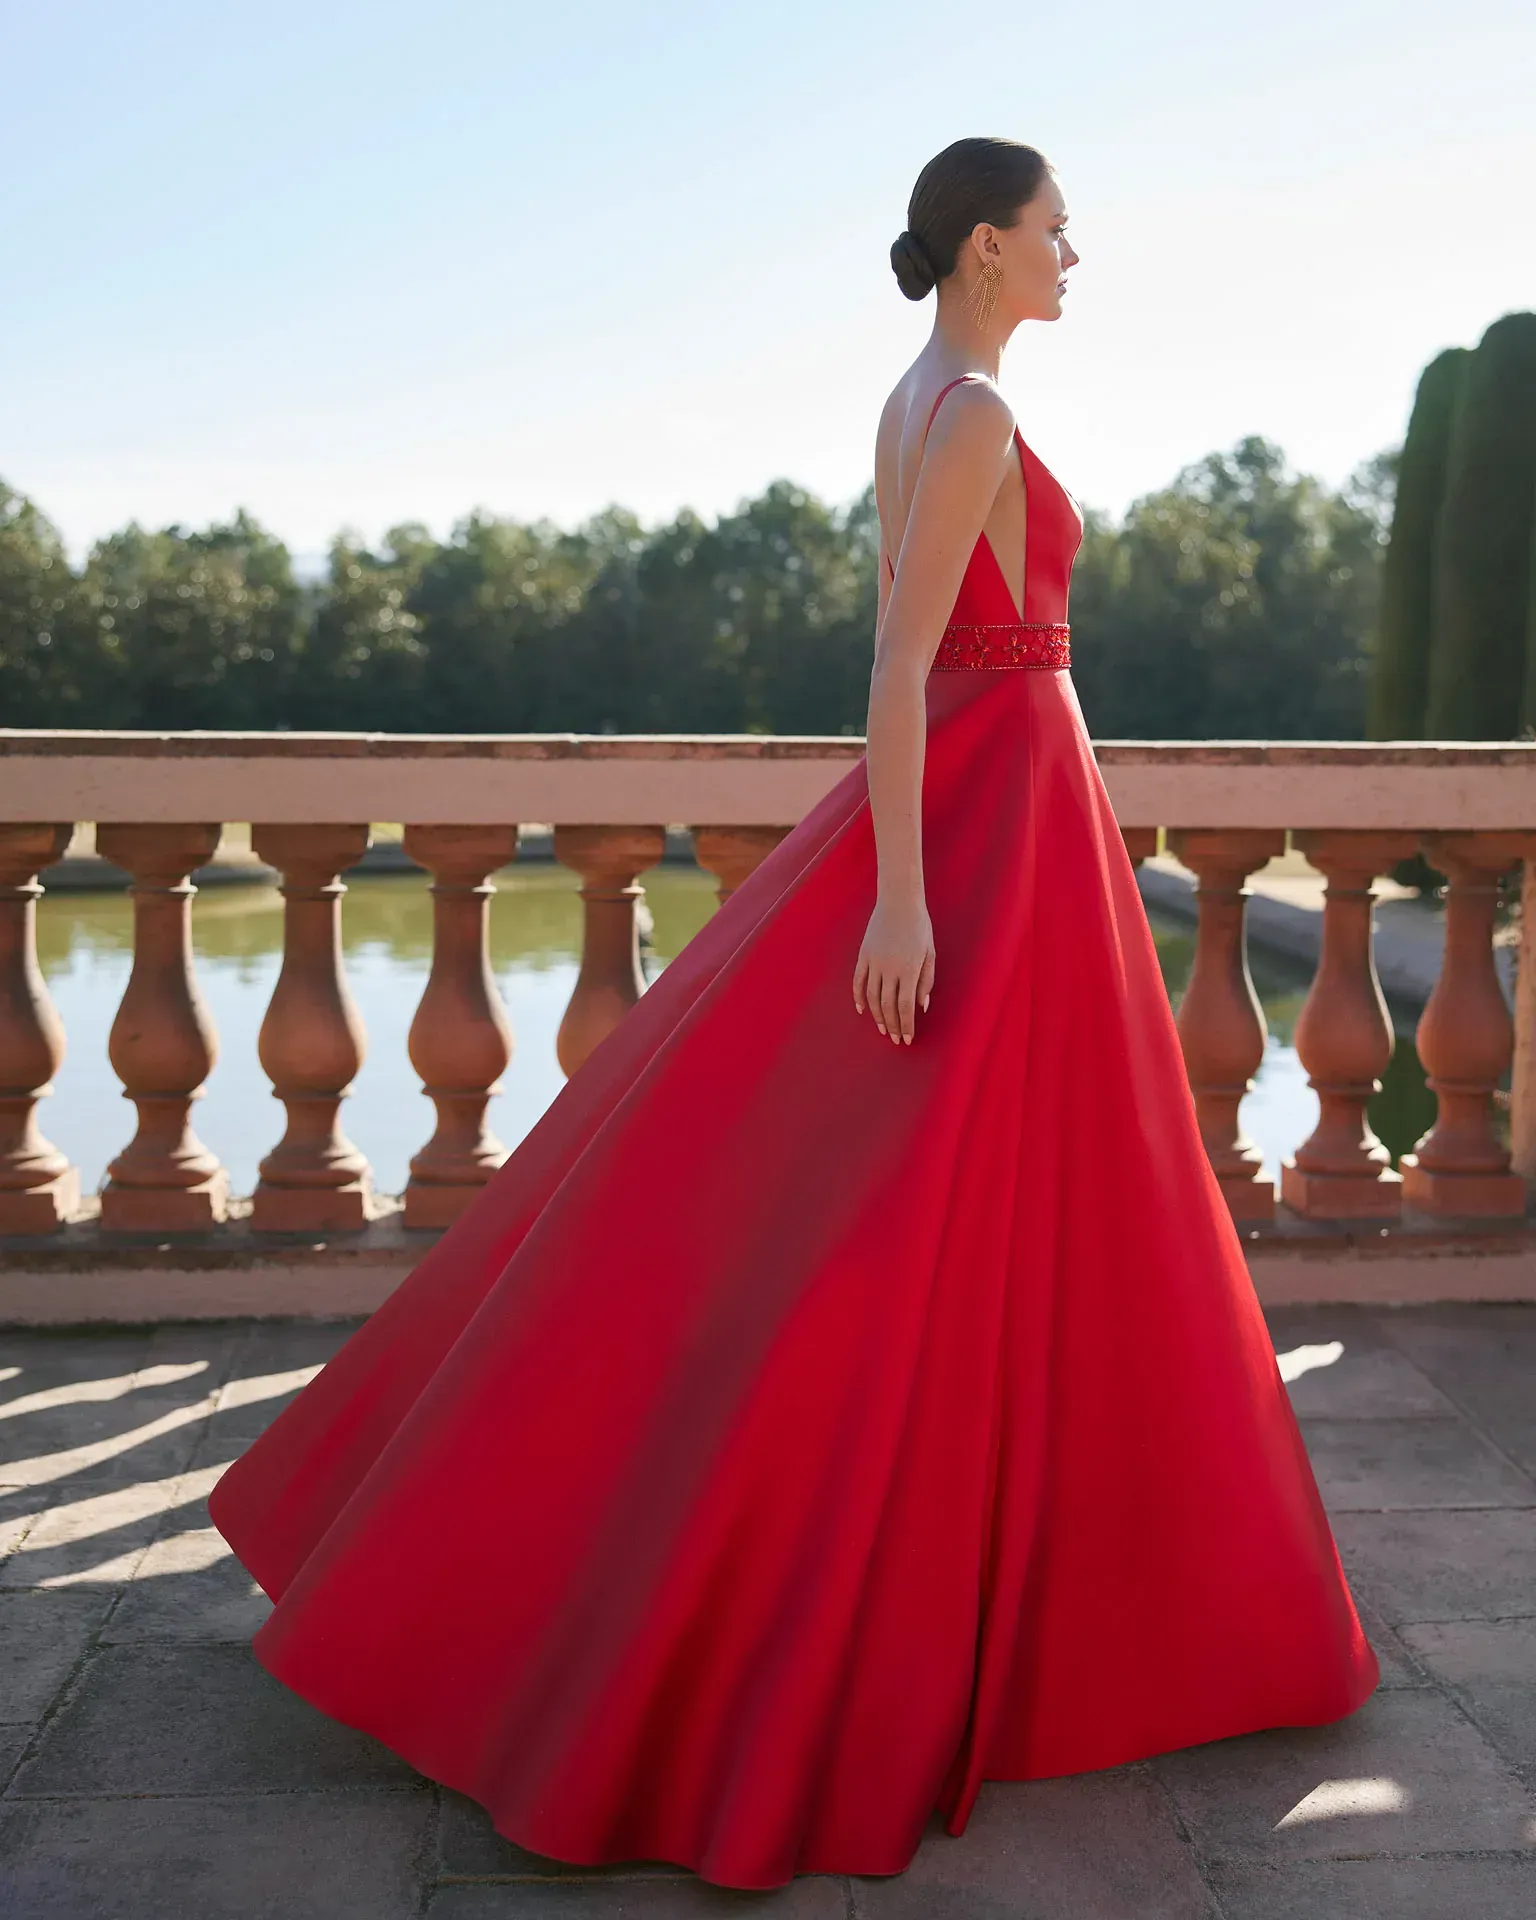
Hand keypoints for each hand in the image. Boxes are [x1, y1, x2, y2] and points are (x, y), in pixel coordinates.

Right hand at [852, 899, 934, 1044]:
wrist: (899, 901)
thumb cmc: (920, 927)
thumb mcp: (930, 953)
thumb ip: (927, 981)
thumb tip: (921, 1006)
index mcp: (909, 969)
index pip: (905, 1006)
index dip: (906, 1024)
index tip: (908, 1038)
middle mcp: (889, 968)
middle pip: (887, 1006)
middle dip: (892, 1025)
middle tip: (896, 1039)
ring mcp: (874, 962)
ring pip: (872, 997)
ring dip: (877, 1016)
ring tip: (883, 1029)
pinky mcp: (863, 955)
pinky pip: (858, 981)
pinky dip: (858, 998)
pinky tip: (862, 1010)